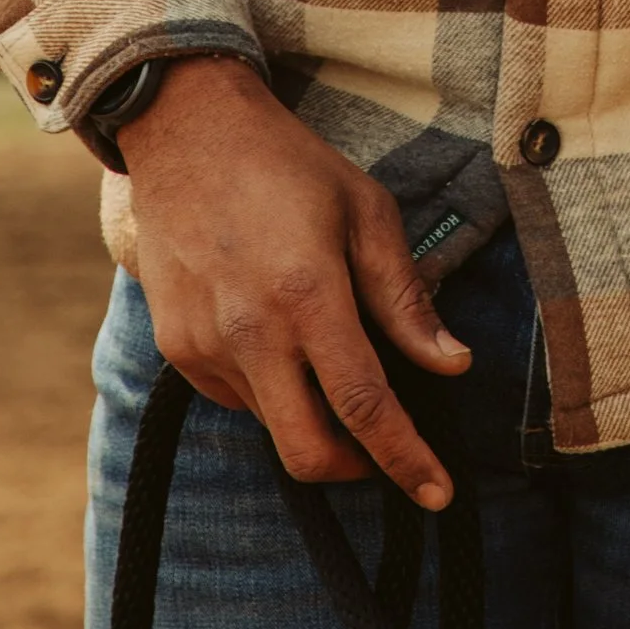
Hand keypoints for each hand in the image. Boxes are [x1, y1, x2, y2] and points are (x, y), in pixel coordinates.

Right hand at [116, 56, 468, 503]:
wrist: (186, 133)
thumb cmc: (289, 166)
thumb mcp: (365, 211)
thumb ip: (405, 297)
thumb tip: (452, 365)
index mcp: (307, 294)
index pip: (365, 405)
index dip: (406, 458)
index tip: (439, 495)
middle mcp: (250, 332)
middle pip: (309, 450)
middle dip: (356, 469)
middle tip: (386, 453)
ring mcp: (204, 346)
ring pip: (272, 425)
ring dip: (311, 417)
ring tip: (327, 356)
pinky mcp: (177, 348)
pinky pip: (236, 398)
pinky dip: (271, 390)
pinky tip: (280, 337)